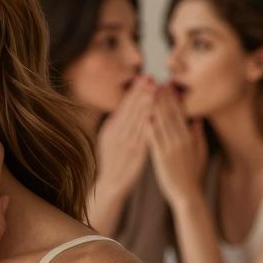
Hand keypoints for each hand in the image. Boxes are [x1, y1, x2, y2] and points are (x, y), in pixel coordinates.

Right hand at [96, 75, 153, 195]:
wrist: (110, 185)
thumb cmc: (112, 161)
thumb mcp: (108, 140)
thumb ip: (116, 124)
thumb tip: (123, 107)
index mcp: (111, 129)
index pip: (124, 105)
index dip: (134, 91)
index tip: (144, 77)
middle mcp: (117, 135)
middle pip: (131, 110)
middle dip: (141, 92)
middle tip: (151, 77)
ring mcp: (126, 144)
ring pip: (137, 120)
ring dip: (146, 104)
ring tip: (155, 89)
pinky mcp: (135, 154)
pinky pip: (143, 136)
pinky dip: (148, 123)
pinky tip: (155, 113)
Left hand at [148, 86, 207, 206]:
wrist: (187, 195)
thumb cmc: (192, 174)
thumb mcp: (200, 153)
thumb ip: (198, 136)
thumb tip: (197, 119)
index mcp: (190, 137)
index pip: (180, 113)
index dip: (173, 98)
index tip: (167, 85)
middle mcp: (181, 140)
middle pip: (170, 114)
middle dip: (162, 97)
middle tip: (155, 82)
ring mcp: (171, 148)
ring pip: (161, 122)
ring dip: (154, 106)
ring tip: (148, 92)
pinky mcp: (161, 158)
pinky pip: (154, 138)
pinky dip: (149, 125)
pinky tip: (143, 114)